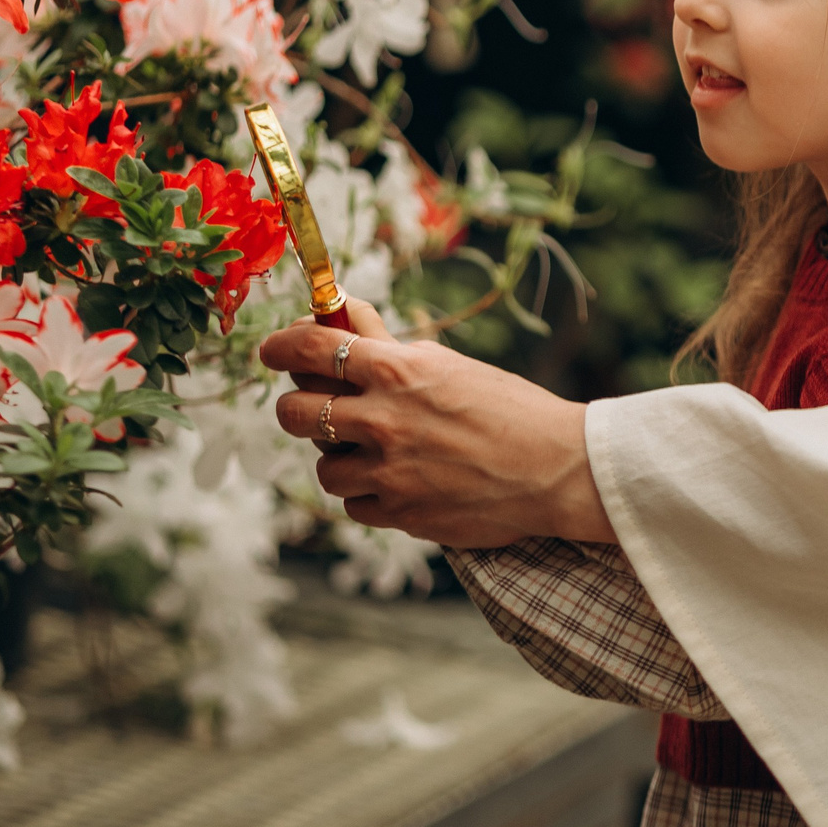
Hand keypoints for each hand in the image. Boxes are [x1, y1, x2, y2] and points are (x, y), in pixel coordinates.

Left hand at [261, 299, 613, 547]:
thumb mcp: (445, 365)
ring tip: (377, 450)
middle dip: (299, 407)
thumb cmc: (507, 407)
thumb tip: (342, 312)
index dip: (279, 346)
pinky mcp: (399, 514)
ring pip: (323, 467)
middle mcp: (383, 419)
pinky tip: (401, 480)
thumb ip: (386, 346)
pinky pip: (354, 505)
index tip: (271, 350)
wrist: (556, 468)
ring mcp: (388, 472)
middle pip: (294, 412)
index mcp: (396, 370)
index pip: (310, 348)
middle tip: (318, 407)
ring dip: (340, 457)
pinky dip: (370, 493)